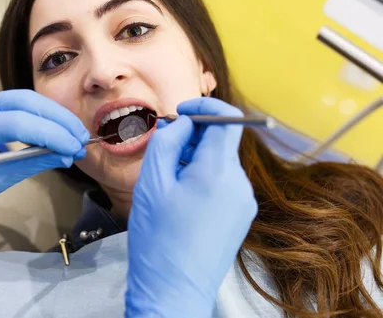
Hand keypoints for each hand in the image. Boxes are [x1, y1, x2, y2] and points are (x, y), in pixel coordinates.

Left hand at [0, 89, 88, 201]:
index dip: (49, 134)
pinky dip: (41, 115)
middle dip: (59, 120)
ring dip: (54, 116)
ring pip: (27, 98)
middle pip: (26, 103)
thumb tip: (66, 155)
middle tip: (82, 140)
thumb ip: (30, 163)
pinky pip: (20, 101)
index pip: (15, 123)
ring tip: (75, 135)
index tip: (74, 148)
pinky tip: (57, 128)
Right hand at [126, 98, 257, 317]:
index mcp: (219, 172)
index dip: (205, 106)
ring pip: (220, 163)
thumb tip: (182, 124)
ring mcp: (243, 202)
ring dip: (196, 160)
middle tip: (164, 150)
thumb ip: (168, 142)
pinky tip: (182, 199)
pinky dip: (203, 179)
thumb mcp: (152, 182)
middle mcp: (239, 184)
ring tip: (168, 182)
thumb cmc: (158, 238)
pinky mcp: (240, 217)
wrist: (173, 289)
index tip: (181, 111)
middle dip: (194, 137)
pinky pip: (224, 184)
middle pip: (222, 142)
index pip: (227, 118)